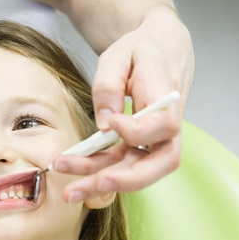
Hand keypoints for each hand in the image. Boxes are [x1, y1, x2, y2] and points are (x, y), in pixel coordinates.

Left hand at [55, 7, 192, 201]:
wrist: (161, 48)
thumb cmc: (141, 49)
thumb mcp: (119, 55)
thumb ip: (109, 87)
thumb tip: (104, 124)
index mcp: (168, 97)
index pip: (162, 126)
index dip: (137, 131)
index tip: (113, 123)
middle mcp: (168, 125)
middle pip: (156, 164)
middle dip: (118, 180)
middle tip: (82, 188)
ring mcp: (156, 139)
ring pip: (136, 170)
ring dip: (101, 182)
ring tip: (69, 191)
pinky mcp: (141, 144)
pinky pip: (123, 163)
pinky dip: (98, 170)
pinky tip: (73, 171)